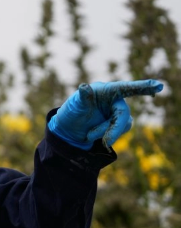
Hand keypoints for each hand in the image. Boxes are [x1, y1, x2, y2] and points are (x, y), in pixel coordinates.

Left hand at [48, 80, 162, 149]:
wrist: (69, 129)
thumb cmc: (72, 112)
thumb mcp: (75, 106)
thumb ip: (82, 98)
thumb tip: (84, 87)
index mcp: (106, 90)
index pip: (125, 88)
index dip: (141, 87)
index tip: (158, 86)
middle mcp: (115, 99)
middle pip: (123, 114)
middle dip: (114, 128)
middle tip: (105, 142)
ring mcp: (117, 112)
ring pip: (122, 125)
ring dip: (106, 133)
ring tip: (88, 135)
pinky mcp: (118, 123)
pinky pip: (119, 131)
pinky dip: (108, 136)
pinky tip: (93, 135)